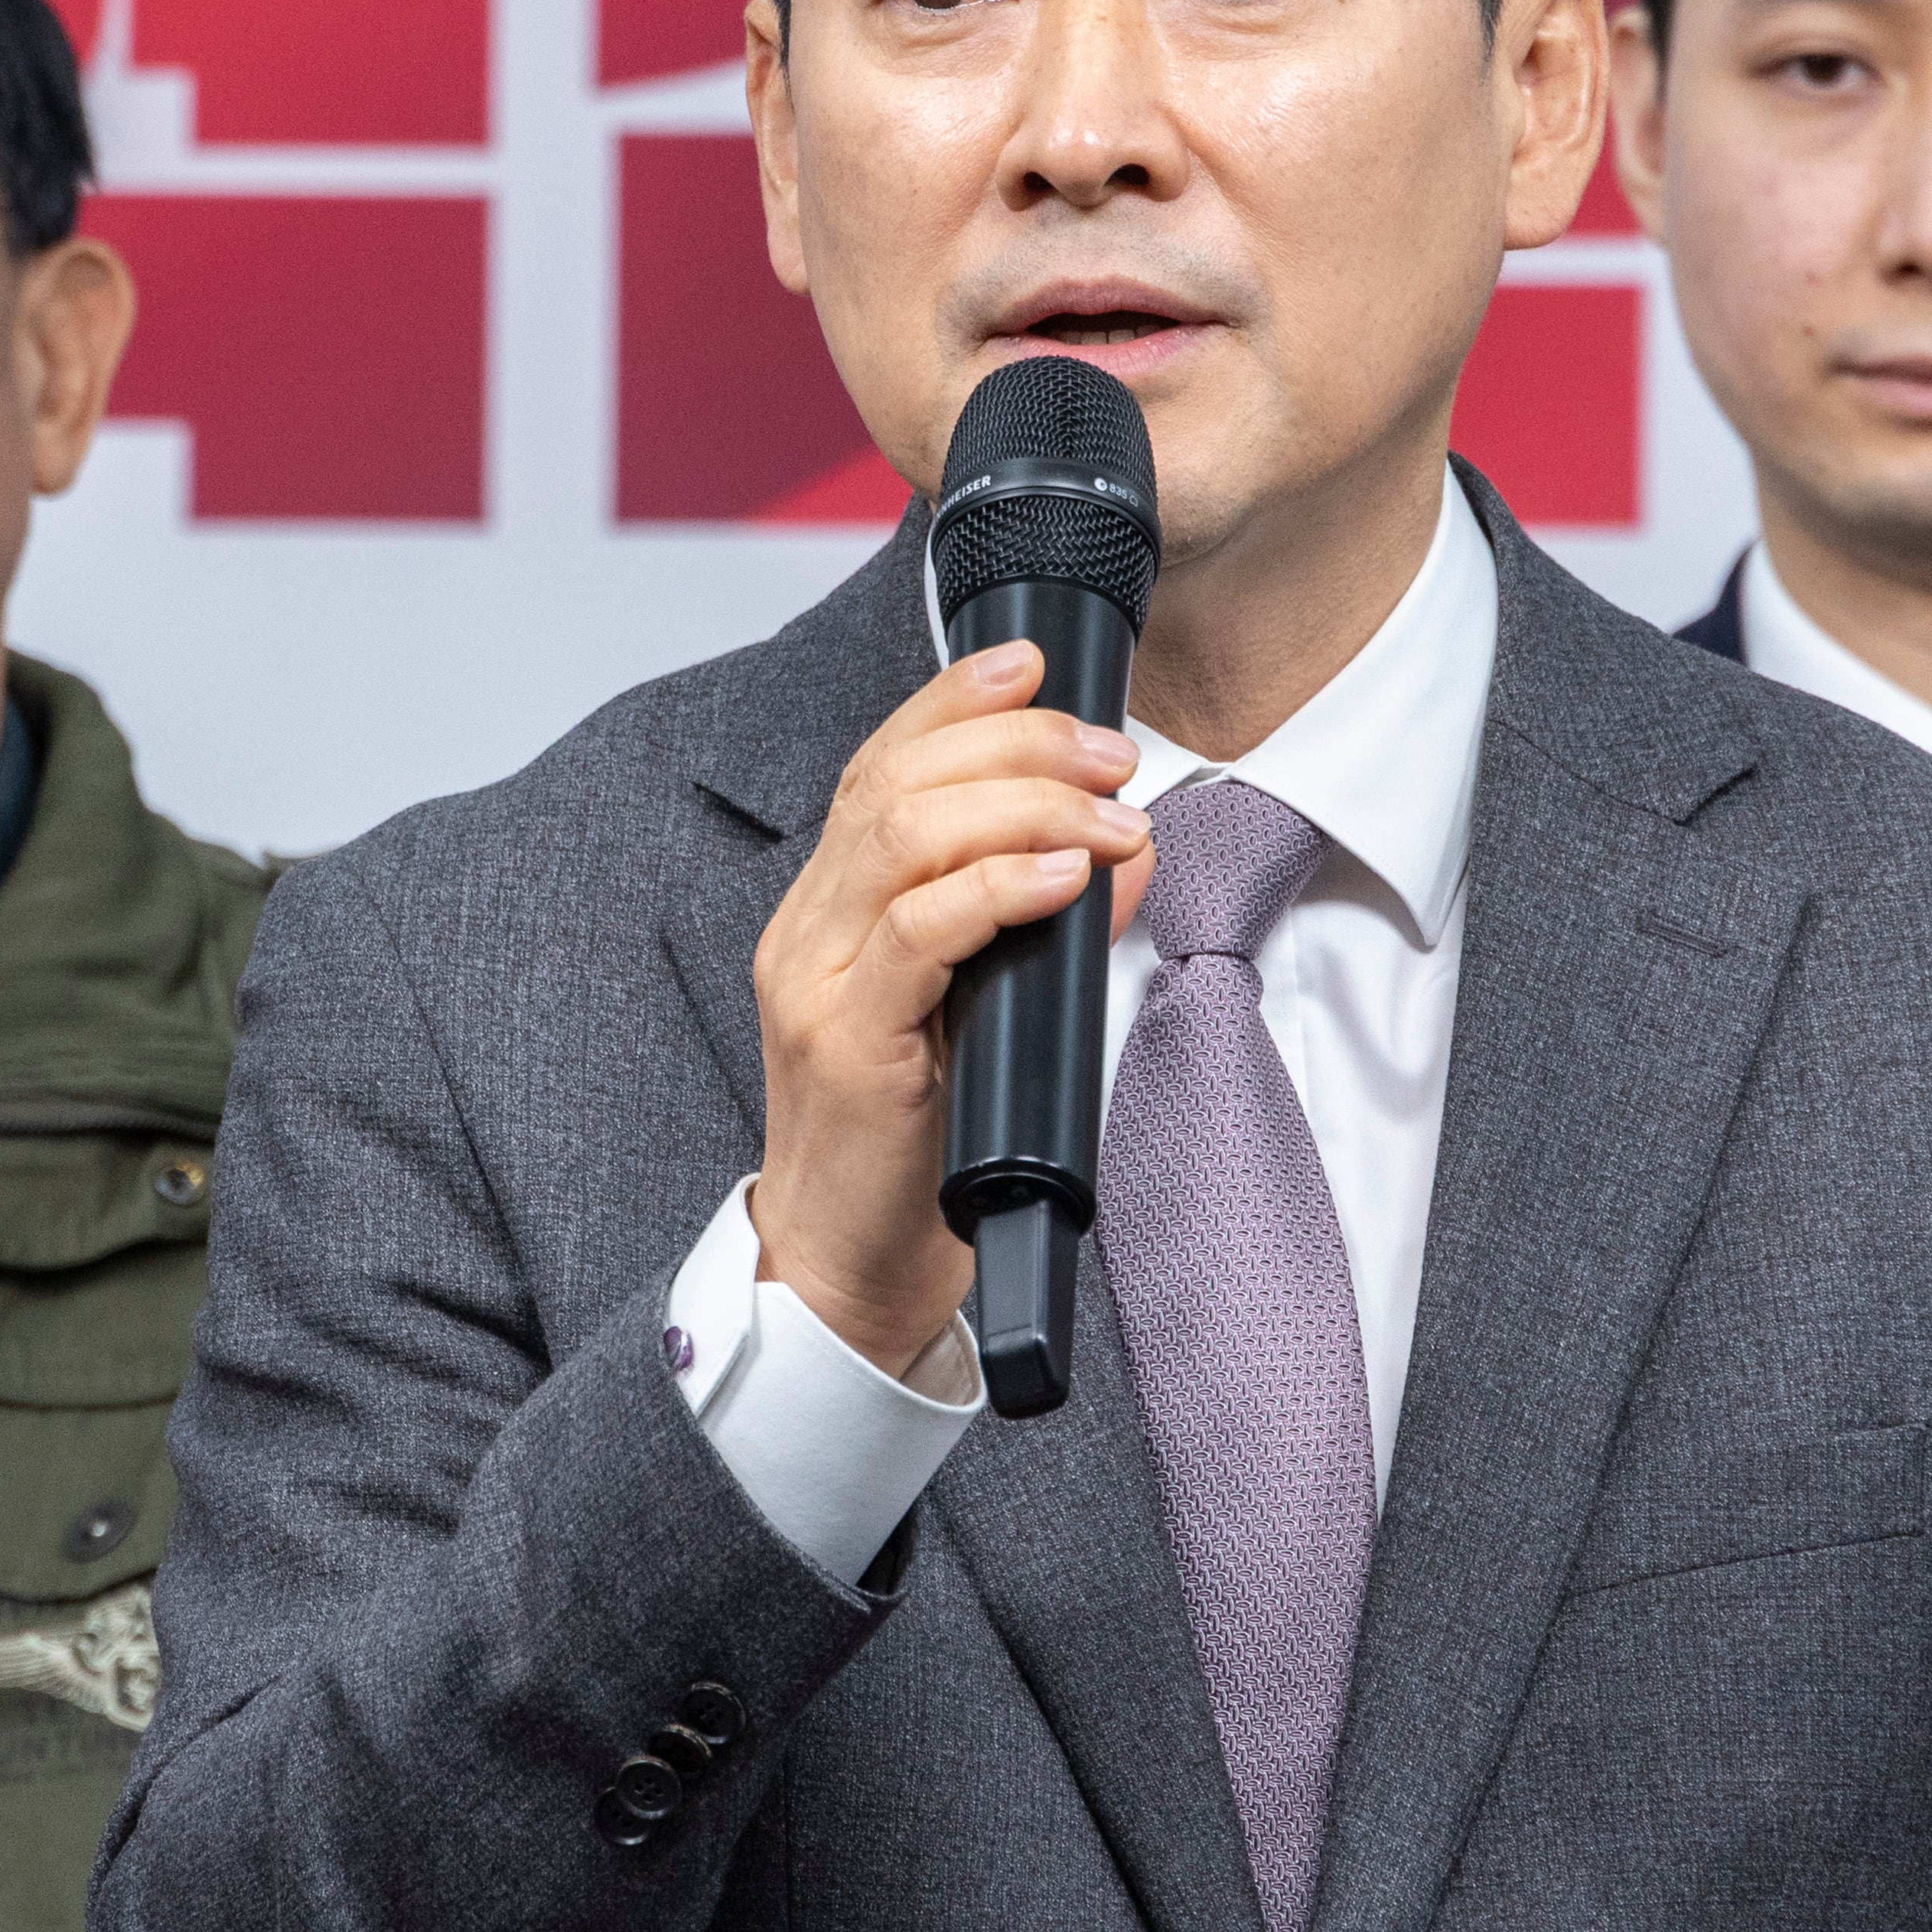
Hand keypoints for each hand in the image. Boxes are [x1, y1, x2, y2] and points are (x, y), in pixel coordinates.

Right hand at [750, 640, 1154, 1373]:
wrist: (851, 1268)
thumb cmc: (919, 1143)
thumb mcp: (988, 1009)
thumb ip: (1038, 922)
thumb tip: (1124, 846)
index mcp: (830, 907)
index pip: (878, 764)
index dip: (954, 700)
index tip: (1037, 663)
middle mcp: (808, 929)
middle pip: (894, 780)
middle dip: (1015, 745)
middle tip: (1113, 756)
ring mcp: (815, 983)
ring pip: (902, 835)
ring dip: (1026, 804)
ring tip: (1112, 813)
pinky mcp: (844, 1043)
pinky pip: (920, 931)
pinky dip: (1004, 885)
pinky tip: (1069, 873)